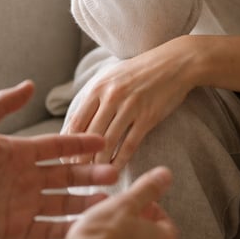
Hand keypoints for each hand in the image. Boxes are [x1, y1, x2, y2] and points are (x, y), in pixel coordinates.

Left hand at [0, 81, 118, 238]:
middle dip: (91, 174)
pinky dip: (68, 228)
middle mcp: (25, 179)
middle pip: (66, 176)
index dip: (79, 144)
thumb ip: (2, 105)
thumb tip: (29, 84)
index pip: (57, 147)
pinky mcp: (14, 229)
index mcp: (18, 153)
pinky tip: (86, 227)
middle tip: (114, 172)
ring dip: (85, 201)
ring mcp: (21, 204)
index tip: (102, 141)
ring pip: (63, 203)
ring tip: (108, 200)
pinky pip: (47, 229)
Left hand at [65, 37, 194, 169]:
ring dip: (99, 162)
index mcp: (99, 86)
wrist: (174, 63)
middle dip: (81, 157)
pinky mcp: (148, 117)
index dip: (69, 143)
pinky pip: (129, 144)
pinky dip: (120, 160)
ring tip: (93, 175)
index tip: (65, 157)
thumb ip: (94, 97)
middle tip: (76, 173)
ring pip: (108, 142)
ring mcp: (130, 107)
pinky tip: (115, 169)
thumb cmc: (140, 71)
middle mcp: (112, 96)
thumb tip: (76, 122)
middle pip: (90, 134)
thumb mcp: (112, 76)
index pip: (76, 120)